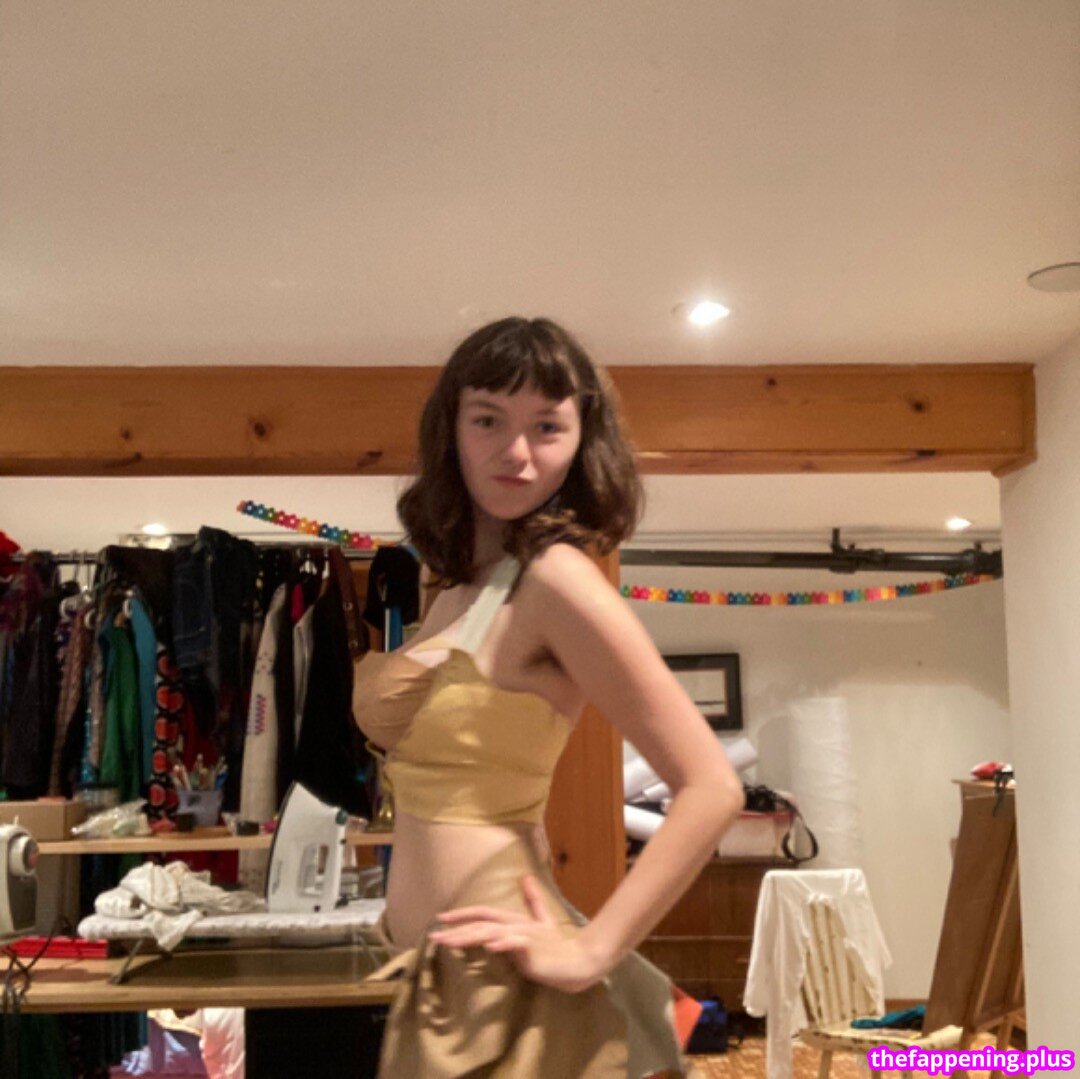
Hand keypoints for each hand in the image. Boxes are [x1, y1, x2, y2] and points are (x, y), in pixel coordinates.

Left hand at [427, 874, 609, 993]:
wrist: (580, 960)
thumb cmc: (558, 945)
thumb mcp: (543, 921)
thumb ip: (533, 900)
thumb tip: (526, 876)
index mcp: (515, 920)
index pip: (484, 912)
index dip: (463, 914)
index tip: (441, 919)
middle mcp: (516, 925)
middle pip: (482, 924)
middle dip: (456, 930)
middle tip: (433, 937)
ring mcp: (524, 937)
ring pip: (492, 933)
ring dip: (469, 937)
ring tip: (450, 942)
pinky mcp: (533, 949)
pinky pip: (515, 945)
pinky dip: (502, 944)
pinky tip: (489, 947)